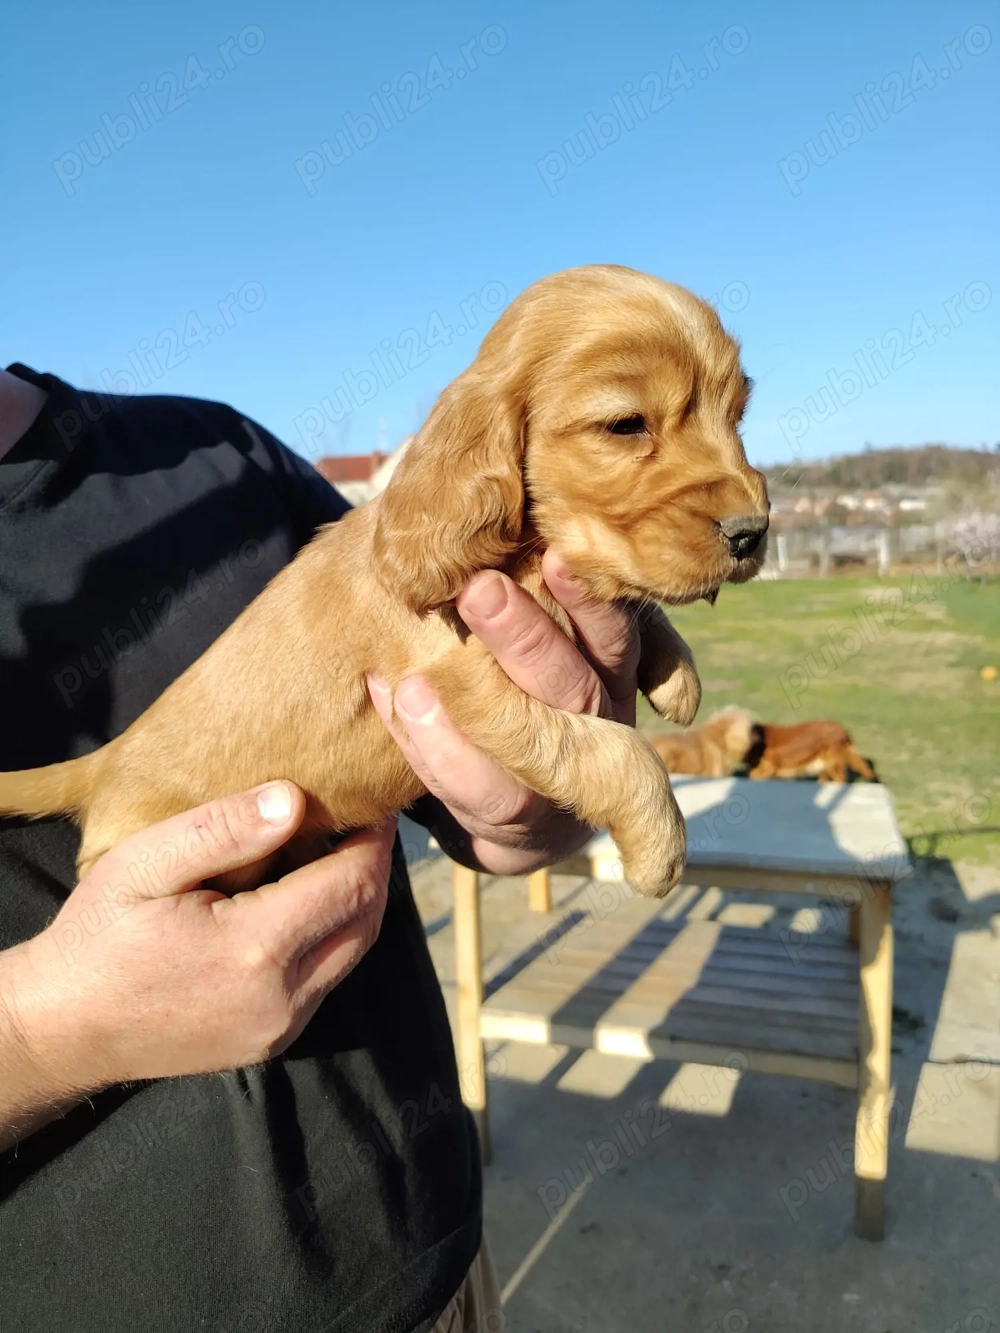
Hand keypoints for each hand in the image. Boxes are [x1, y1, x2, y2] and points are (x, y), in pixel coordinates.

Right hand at [5, 783, 393, 1100]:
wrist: (62, 1028)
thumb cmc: (98, 936)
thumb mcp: (143, 864)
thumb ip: (223, 829)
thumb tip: (294, 799)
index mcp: (255, 948)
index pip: (352, 883)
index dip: (373, 839)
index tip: (373, 803)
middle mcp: (281, 997)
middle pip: (367, 920)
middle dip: (374, 868)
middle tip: (365, 823)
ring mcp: (280, 1028)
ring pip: (353, 953)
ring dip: (358, 903)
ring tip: (342, 855)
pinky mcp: (272, 1042)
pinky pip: (326, 981)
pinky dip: (332, 937)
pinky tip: (308, 903)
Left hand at [368, 548, 639, 875]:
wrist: (516, 811)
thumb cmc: (527, 693)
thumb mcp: (556, 643)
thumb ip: (548, 593)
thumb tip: (524, 522)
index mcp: (614, 674)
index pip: (617, 636)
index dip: (591, 602)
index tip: (556, 553)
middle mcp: (601, 730)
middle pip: (574, 688)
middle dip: (527, 640)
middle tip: (477, 589)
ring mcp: (562, 786)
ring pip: (530, 749)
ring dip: (473, 708)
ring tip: (414, 672)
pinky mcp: (518, 829)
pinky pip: (475, 793)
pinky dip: (429, 746)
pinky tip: (391, 693)